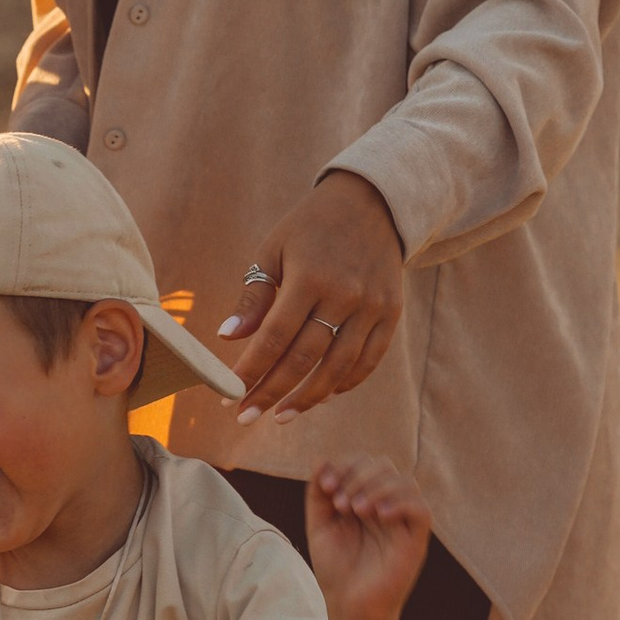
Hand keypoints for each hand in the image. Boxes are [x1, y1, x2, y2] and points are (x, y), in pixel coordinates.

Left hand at [220, 169, 405, 423]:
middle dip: (272, 392)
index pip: (275, 337)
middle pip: (305, 359)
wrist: (372, 203)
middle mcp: (344, 295)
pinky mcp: (391, 314)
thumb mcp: (274, 250)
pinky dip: (345, 382)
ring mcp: (372, 307)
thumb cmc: (310, 228)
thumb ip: (254, 296)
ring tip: (280, 416)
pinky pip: (369, 360)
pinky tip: (322, 395)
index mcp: (309, 276)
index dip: (251, 370)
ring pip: (338, 367)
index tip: (228, 394)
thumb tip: (229, 337)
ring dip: (307, 398)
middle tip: (246, 415)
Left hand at [303, 453, 431, 619]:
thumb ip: (318, 494)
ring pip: (405, 481)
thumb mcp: (319, 527)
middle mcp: (386, 506)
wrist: (349, 608)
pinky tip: (380, 515)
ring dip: (377, 487)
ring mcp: (402, 522)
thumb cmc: (336, 571)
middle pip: (384, 466)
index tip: (327, 487)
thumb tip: (321, 460)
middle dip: (358, 476)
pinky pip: (421, 509)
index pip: (364, 463)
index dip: (345, 466)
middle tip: (340, 503)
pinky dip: (401, 503)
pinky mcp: (415, 540)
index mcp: (364, 499)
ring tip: (355, 510)